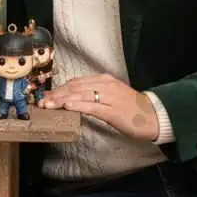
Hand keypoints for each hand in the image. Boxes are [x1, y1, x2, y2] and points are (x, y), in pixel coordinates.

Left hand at [40, 74, 158, 141]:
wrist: (154, 117)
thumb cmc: (131, 108)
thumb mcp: (111, 95)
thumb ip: (93, 94)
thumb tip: (72, 98)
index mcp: (104, 80)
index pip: (76, 82)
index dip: (59, 89)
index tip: (46, 95)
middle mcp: (105, 85)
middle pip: (75, 87)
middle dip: (56, 94)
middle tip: (42, 101)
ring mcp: (110, 97)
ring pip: (81, 95)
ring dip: (62, 100)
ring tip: (48, 104)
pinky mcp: (113, 111)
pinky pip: (93, 107)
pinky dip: (79, 106)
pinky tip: (68, 107)